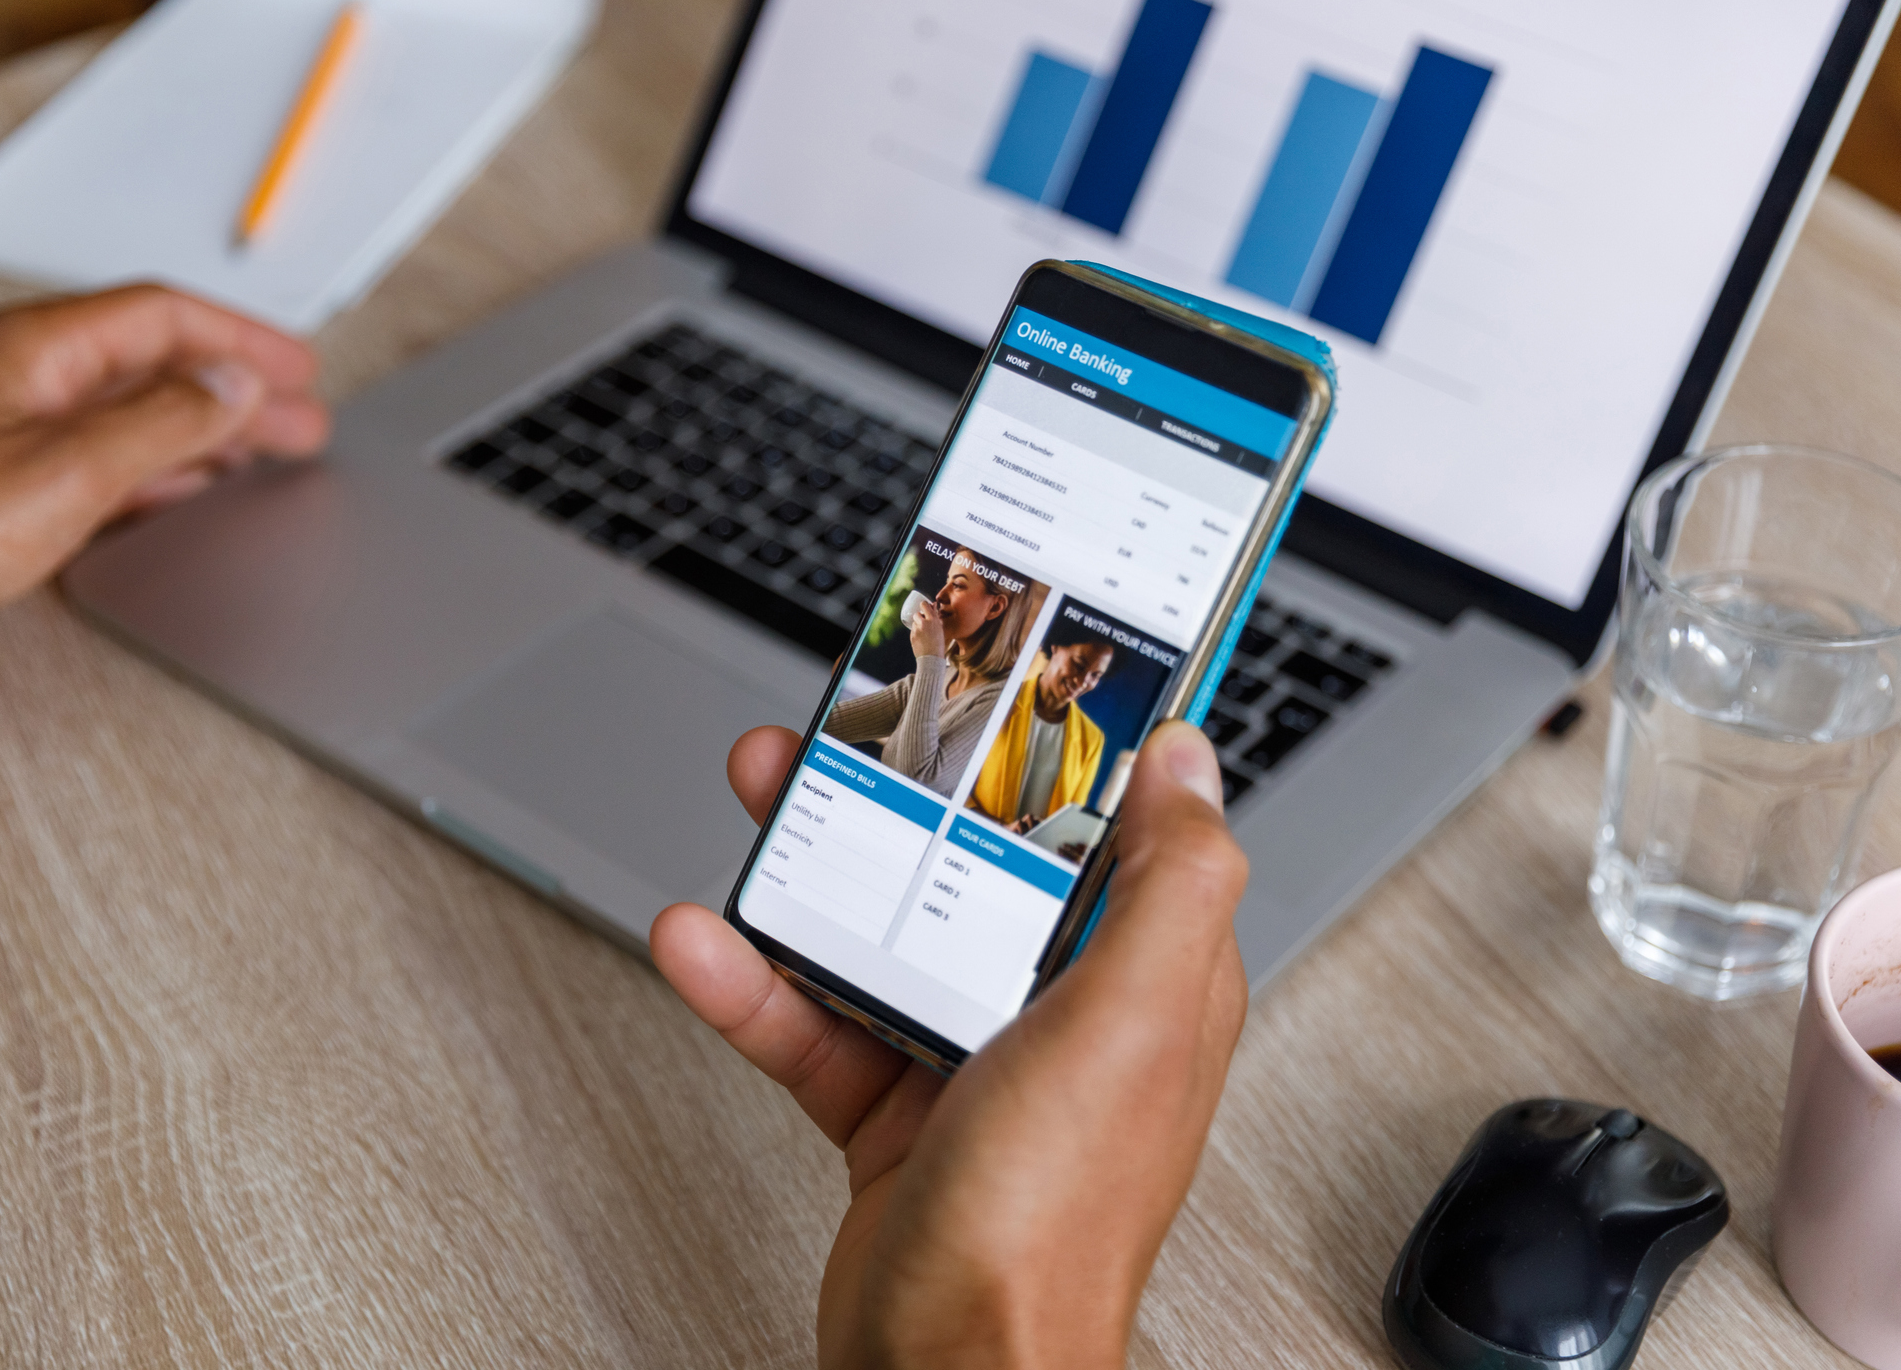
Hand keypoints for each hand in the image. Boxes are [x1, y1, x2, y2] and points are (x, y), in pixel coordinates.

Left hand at [0, 285, 326, 696]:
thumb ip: (164, 422)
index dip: (241, 338)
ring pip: (135, 415)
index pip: (162, 316)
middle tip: (299, 416)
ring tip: (264, 453)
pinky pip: (107, 465)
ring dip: (207, 432)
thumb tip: (233, 389)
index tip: (298, 367)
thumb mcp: (67, 469)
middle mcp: (24, 383)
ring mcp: (12, 436)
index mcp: (36, 350)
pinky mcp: (4, 493)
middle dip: (236, 388)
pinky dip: (163, 473)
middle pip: (155, 364)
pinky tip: (186, 492)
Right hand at [652, 720, 1248, 1368]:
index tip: (1012, 676)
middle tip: (844, 728)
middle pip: (979, 864)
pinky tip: (708, 942)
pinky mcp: (890, 1111)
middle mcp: (1063, 1014)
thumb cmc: (1050, 1225)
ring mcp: (972, 1061)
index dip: (1065, 750)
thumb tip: (1192, 761)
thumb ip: (1171, 886)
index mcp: (1141, 980)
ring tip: (760, 796)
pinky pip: (817, 1021)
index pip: (1114, 831)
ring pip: (887, 928)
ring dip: (816, 866)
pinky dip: (757, 984)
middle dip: (907, 791)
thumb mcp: (1128, 1026)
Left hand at [907, 598, 945, 658]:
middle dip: (920, 617)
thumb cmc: (939, 644)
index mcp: (933, 620)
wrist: (932, 658)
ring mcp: (916, 629)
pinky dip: (916, 633)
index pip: (924, 605)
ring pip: (914, 623)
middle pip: (917, 614)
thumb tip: (933, 605)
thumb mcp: (940, 628)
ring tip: (924, 634)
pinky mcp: (912, 636)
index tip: (924, 608)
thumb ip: (935, 616)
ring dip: (917, 626)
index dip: (924, 606)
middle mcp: (923, 623)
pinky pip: (912, 630)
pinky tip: (921, 639)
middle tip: (924, 624)